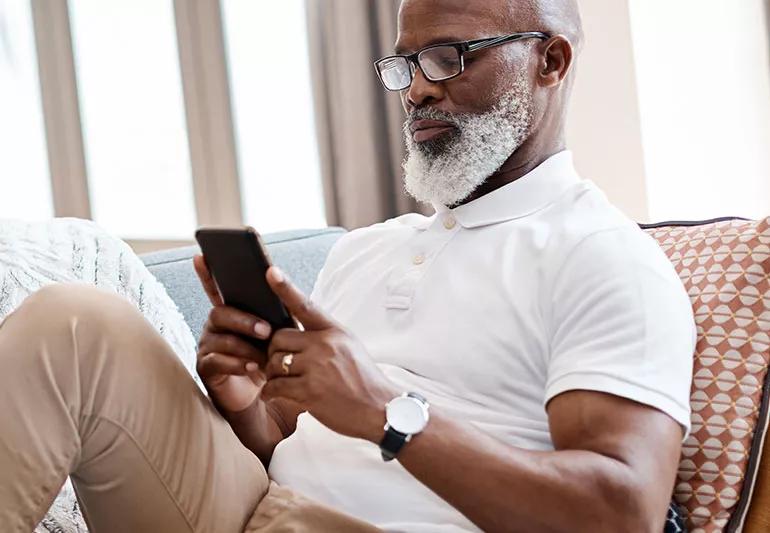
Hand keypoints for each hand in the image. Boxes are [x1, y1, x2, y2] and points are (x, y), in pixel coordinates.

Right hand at [193, 255, 274, 413]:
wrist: (269, 396)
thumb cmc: (273, 358)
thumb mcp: (278, 332)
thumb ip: (275, 312)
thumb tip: (279, 285)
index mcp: (232, 312)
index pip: (216, 289)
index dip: (207, 273)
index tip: (201, 255)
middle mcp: (215, 326)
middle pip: (220, 313)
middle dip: (244, 320)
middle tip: (266, 330)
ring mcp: (208, 346)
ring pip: (221, 338)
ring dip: (244, 346)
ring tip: (264, 356)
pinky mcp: (206, 368)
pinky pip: (217, 361)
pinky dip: (237, 365)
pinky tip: (253, 369)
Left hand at [260, 266, 398, 441]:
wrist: (381, 411)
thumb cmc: (365, 382)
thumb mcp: (351, 348)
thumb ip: (325, 338)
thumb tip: (297, 334)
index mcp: (335, 332)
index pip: (305, 306)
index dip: (285, 288)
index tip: (270, 272)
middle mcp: (325, 345)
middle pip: (279, 338)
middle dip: (274, 352)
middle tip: (279, 365)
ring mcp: (317, 367)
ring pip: (274, 362)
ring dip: (272, 374)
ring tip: (282, 383)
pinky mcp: (309, 391)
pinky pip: (275, 386)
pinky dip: (271, 392)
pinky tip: (276, 395)